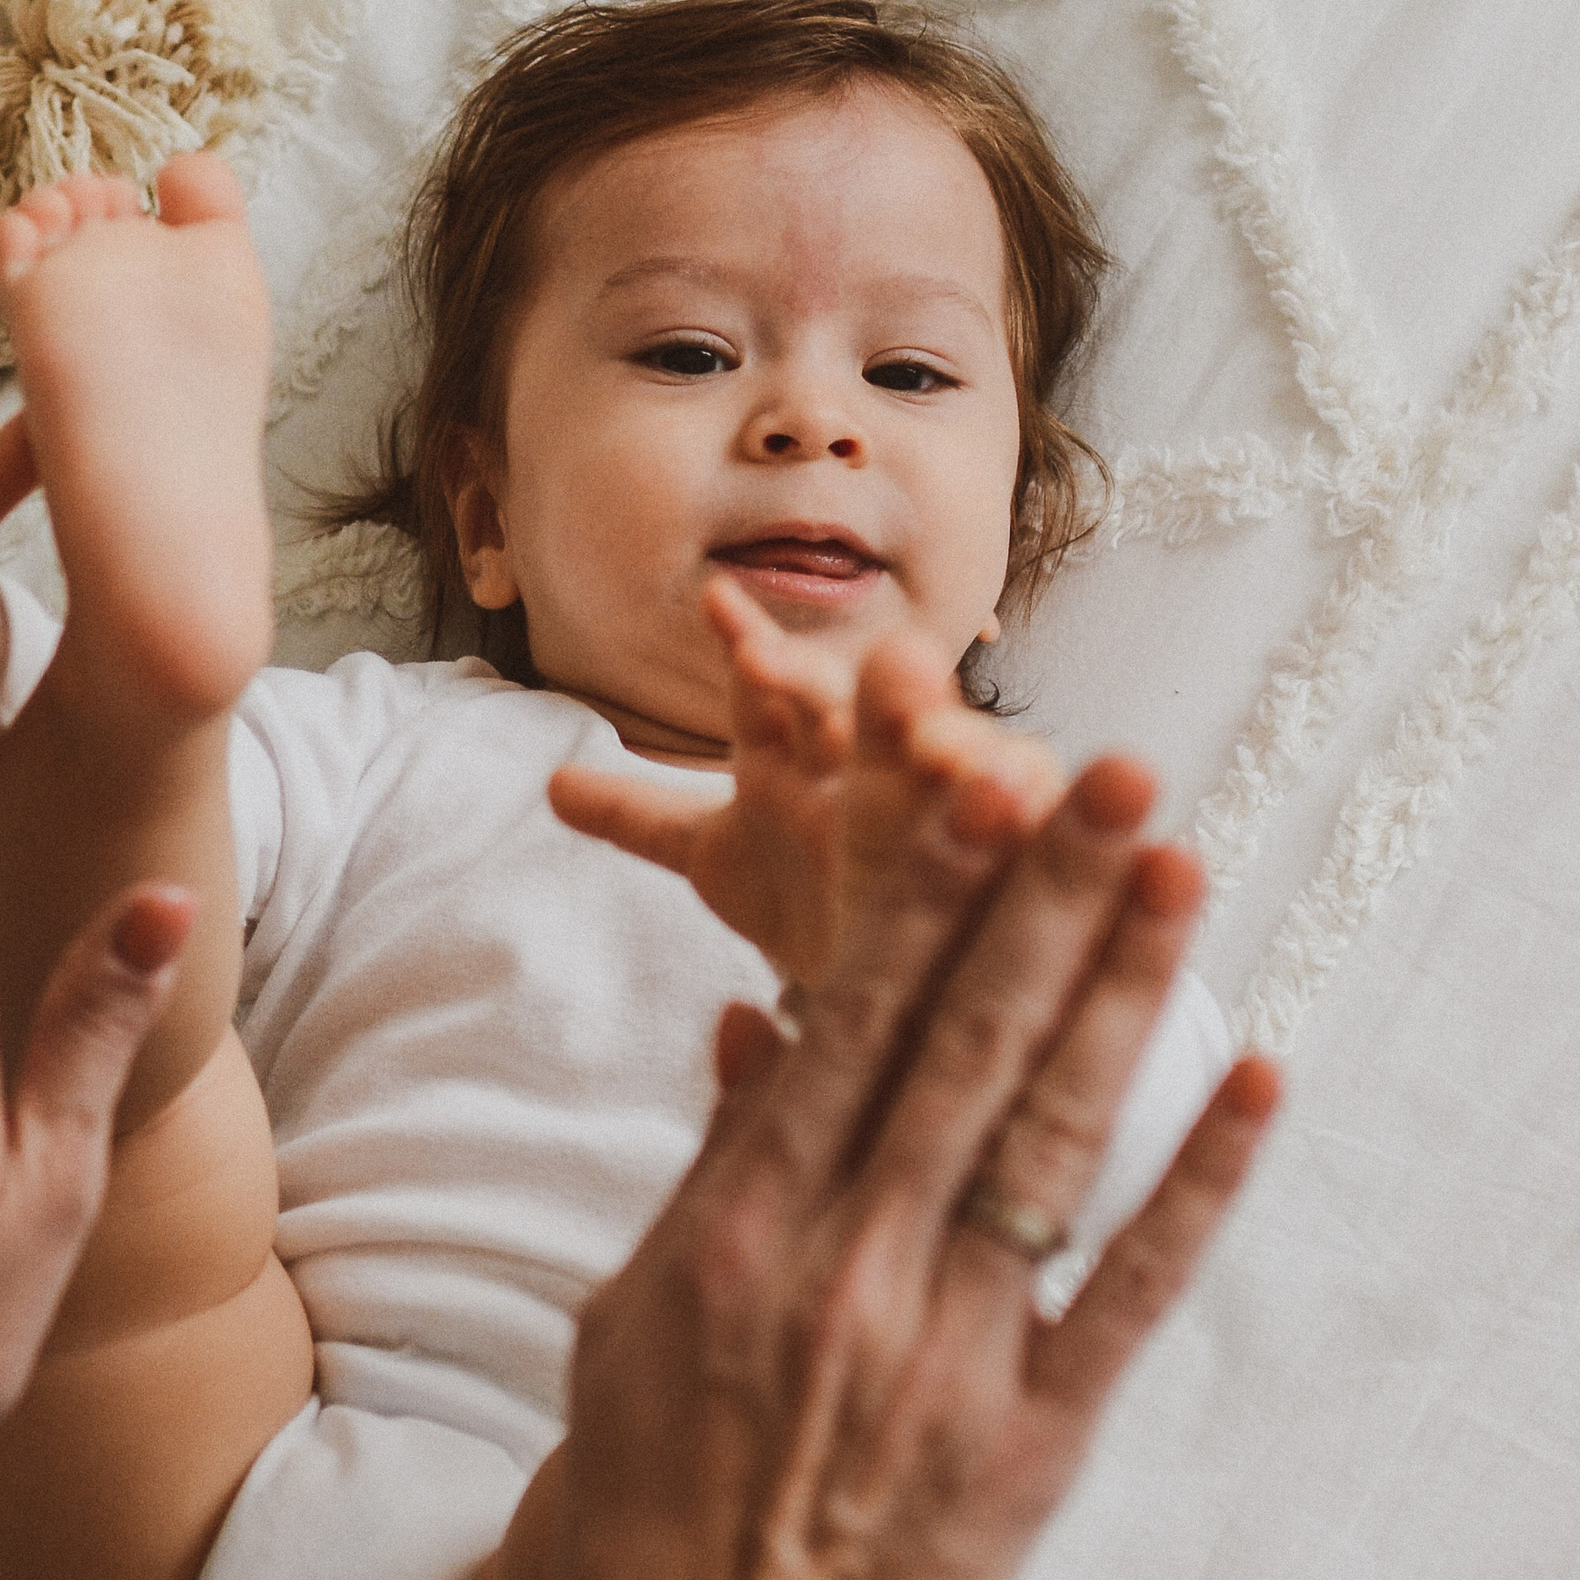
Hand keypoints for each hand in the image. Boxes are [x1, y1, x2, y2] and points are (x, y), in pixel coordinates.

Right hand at [543, 653, 1277, 1579]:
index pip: (847, 1025)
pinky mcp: (1033, 1439)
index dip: (922, 897)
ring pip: (1052, 1139)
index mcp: (735, 1234)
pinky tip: (1253, 1078)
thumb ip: (709, 1169)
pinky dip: (1196, 1186)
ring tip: (1179, 869)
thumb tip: (753, 1026)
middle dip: (1041, 898)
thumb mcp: (631, 1318)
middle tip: (1113, 771)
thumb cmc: (649, 1501)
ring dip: (1122, 995)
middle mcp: (846, 1272)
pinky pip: (1128, 1293)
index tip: (976, 784)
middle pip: (964, 1049)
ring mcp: (948, 1354)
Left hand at [546, 573, 1061, 985]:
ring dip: (931, 719)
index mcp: (800, 749)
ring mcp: (944, 793)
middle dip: (828, 674)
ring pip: (943, 745)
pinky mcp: (1013, 837)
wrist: (887, 975)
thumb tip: (551, 783)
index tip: (716, 604)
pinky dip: (1016, 792)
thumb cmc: (809, 896)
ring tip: (917, 713)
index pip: (768, 684)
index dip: (745, 648)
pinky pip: (1028, 807)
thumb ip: (640, 815)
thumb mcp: (717, 858)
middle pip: (853, 706)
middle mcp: (870, 757)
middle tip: (798, 660)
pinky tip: (1003, 785)